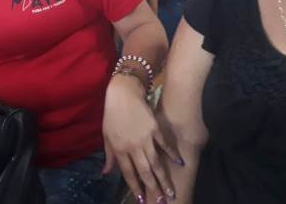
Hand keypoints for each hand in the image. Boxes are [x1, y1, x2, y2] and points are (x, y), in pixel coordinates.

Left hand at [102, 74, 181, 202]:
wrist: (123, 93)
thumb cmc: (112, 114)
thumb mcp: (106, 135)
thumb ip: (108, 156)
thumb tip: (106, 173)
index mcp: (119, 149)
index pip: (128, 173)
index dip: (135, 187)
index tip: (141, 199)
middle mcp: (133, 146)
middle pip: (145, 171)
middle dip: (153, 188)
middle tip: (161, 201)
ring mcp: (145, 138)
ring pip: (156, 162)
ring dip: (164, 178)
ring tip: (171, 191)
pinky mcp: (155, 128)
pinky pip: (164, 144)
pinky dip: (172, 154)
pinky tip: (179, 163)